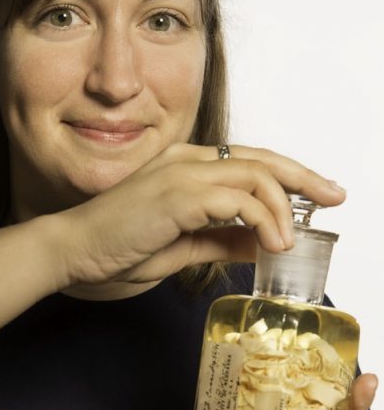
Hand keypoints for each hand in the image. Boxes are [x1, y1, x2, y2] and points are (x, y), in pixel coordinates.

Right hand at [58, 143, 344, 286]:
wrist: (75, 250)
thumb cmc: (119, 246)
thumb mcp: (184, 245)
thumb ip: (223, 239)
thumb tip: (261, 243)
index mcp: (187, 167)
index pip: (249, 161)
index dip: (288, 174)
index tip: (317, 193)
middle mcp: (187, 160)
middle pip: (261, 159)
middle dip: (304, 177)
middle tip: (334, 196)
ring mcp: (182, 173)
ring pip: (255, 176)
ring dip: (282, 210)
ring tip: (290, 243)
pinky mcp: (177, 193)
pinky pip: (237, 200)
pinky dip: (262, 220)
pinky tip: (270, 244)